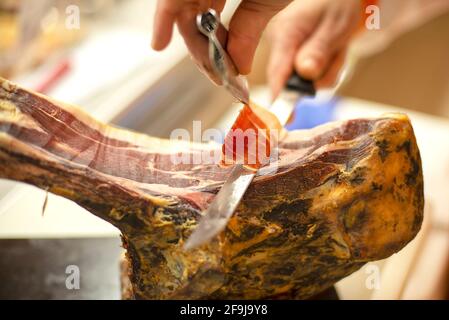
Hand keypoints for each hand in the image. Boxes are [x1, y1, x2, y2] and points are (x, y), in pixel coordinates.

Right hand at [151, 0, 291, 74]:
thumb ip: (249, 29)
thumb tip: (236, 65)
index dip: (162, 19)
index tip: (158, 45)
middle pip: (185, 9)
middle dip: (199, 45)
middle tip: (217, 74)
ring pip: (197, 10)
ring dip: (209, 41)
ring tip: (225, 66)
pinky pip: (210, 3)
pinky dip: (216, 25)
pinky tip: (222, 43)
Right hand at [267, 0, 360, 96]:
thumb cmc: (335, 4)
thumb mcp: (335, 25)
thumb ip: (319, 50)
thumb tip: (305, 73)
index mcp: (285, 34)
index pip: (277, 70)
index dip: (280, 93)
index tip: (284, 115)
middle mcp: (279, 45)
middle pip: (294, 81)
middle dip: (320, 77)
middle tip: (337, 54)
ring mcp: (285, 53)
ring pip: (306, 81)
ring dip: (327, 72)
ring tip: (336, 48)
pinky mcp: (293, 59)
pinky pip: (310, 77)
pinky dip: (326, 69)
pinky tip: (331, 51)